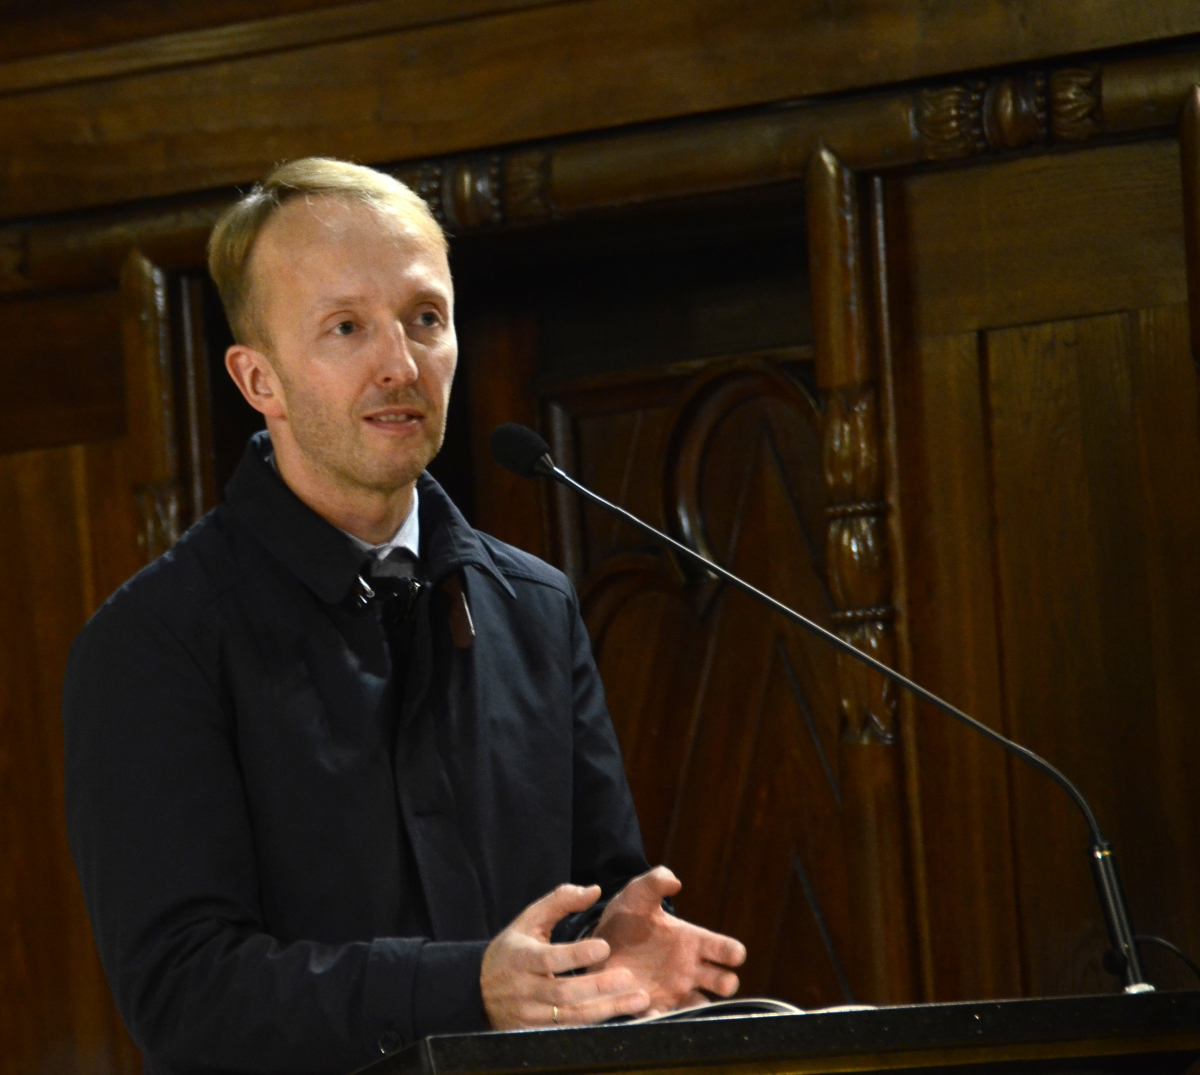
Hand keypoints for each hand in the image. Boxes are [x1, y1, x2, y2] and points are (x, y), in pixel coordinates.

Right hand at [481, 883, 650, 1028]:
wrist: (478, 990)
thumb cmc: (511, 949)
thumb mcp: (528, 920)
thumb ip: (560, 901)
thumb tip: (594, 890)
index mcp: (520, 958)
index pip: (549, 959)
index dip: (577, 955)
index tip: (605, 946)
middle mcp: (524, 990)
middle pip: (563, 993)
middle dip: (597, 986)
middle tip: (628, 977)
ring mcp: (529, 1015)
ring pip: (571, 1017)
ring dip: (607, 1010)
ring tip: (637, 1000)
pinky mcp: (534, 1033)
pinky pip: (569, 1031)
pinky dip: (596, 1025)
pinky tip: (621, 1017)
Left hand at [594, 866, 745, 1013]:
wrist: (598, 941)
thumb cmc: (626, 916)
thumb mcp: (638, 894)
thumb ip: (655, 882)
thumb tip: (675, 882)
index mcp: (692, 941)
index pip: (723, 949)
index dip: (733, 952)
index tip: (735, 954)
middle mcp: (689, 969)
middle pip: (722, 982)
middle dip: (727, 983)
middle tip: (723, 982)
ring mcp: (673, 991)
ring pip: (699, 1006)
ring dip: (699, 1008)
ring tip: (691, 1004)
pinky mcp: (652, 1006)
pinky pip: (662, 1018)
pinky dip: (661, 1018)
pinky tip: (652, 1012)